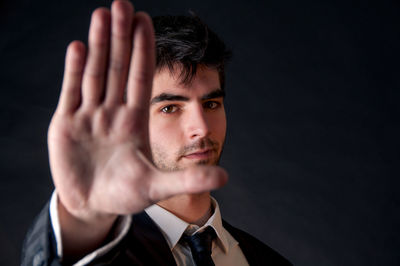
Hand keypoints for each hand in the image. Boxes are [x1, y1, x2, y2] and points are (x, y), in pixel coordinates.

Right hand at [48, 1, 226, 230]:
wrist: (93, 205)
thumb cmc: (125, 195)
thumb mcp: (157, 187)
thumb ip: (189, 180)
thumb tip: (226, 177)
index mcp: (136, 121)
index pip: (140, 78)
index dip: (144, 50)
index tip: (147, 21)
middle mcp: (113, 112)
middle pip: (118, 68)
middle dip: (121, 37)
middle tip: (124, 4)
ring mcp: (89, 116)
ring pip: (95, 73)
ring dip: (98, 44)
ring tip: (102, 14)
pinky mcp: (66, 125)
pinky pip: (71, 92)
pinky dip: (74, 70)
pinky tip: (79, 46)